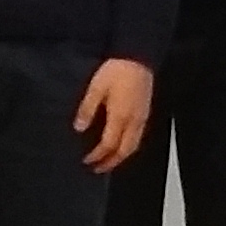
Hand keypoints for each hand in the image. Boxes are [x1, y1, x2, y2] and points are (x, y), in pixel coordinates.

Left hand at [74, 57, 154, 173]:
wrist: (137, 56)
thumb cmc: (117, 70)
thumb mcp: (96, 88)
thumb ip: (87, 109)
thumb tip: (79, 128)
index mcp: (120, 116)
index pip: (108, 145)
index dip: (97, 156)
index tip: (87, 160)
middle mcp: (133, 121)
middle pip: (124, 151)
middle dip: (111, 163)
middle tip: (98, 168)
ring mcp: (142, 117)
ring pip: (134, 146)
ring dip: (121, 157)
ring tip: (109, 160)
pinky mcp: (146, 112)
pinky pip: (139, 137)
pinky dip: (129, 146)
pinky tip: (121, 143)